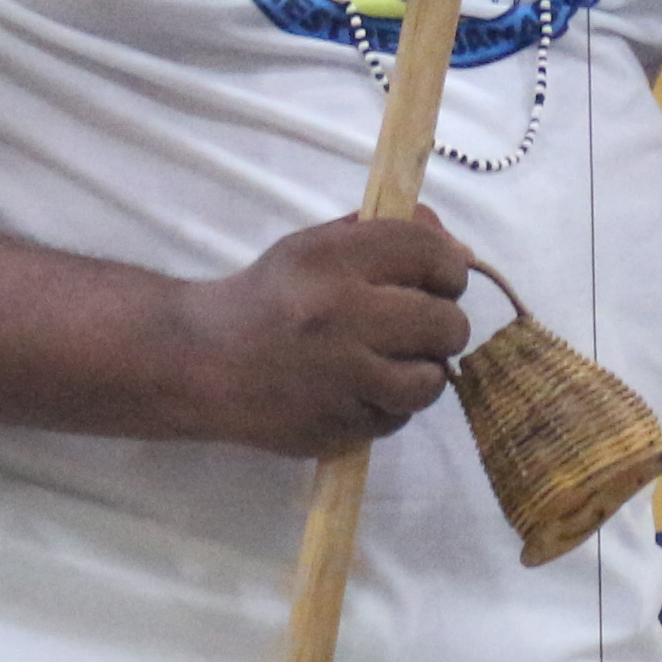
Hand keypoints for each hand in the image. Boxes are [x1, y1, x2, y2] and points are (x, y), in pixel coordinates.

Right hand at [160, 217, 470, 457]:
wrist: (201, 361)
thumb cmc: (269, 296)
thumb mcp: (316, 247)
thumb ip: (387, 237)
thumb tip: (460, 252)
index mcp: (333, 259)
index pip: (429, 253)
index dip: (450, 268)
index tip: (441, 281)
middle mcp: (339, 314)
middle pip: (445, 323)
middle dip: (444, 325)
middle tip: (421, 328)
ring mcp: (338, 376)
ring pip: (430, 381)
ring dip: (423, 372)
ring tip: (396, 363)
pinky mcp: (334, 425)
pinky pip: (397, 419)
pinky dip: (389, 406)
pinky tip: (361, 390)